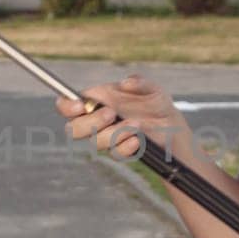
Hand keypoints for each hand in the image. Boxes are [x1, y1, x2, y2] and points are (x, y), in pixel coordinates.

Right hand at [55, 74, 187, 158]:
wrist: (172, 127)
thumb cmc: (156, 103)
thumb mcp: (152, 89)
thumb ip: (139, 83)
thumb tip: (125, 83)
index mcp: (97, 101)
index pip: (68, 105)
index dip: (67, 107)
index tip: (79, 107)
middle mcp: (97, 120)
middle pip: (73, 129)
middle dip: (91, 123)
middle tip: (111, 113)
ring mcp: (106, 137)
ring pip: (95, 142)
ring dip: (114, 133)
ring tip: (137, 124)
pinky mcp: (119, 151)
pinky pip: (114, 154)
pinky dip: (125, 146)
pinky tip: (138, 140)